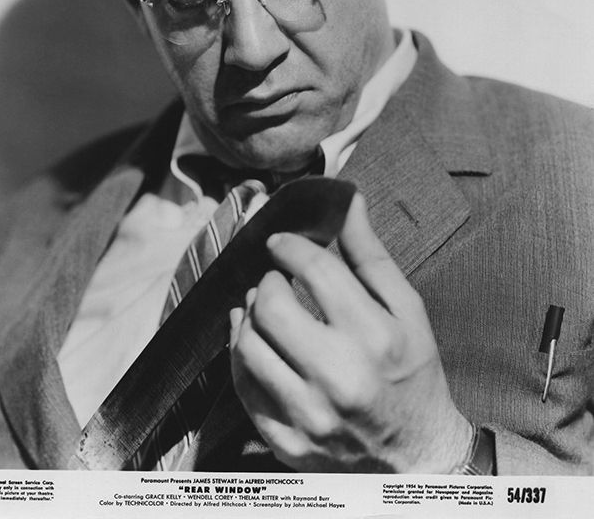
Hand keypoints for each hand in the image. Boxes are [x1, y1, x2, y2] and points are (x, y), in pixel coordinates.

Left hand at [229, 192, 471, 471]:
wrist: (417, 457)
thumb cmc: (414, 375)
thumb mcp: (407, 310)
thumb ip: (371, 255)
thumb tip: (348, 201)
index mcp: (375, 337)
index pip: (315, 270)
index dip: (290, 245)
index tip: (282, 242)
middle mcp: (339, 377)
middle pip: (271, 307)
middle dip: (268, 281)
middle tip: (276, 279)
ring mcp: (308, 414)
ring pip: (249, 345)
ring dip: (249, 316)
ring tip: (264, 308)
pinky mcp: (286, 441)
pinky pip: (242, 387)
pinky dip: (240, 355)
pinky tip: (253, 340)